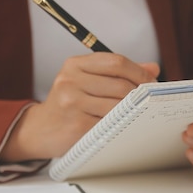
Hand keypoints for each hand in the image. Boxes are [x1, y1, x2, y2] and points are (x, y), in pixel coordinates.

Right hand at [0, 53, 159, 161]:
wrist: (39, 130)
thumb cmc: (69, 104)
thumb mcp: (87, 81)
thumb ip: (118, 73)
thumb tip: (153, 68)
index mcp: (74, 65)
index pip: (116, 62)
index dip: (139, 72)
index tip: (151, 82)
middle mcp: (70, 80)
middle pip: (120, 84)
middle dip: (141, 94)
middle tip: (151, 102)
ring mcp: (71, 103)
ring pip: (118, 105)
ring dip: (133, 111)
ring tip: (139, 114)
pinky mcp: (76, 125)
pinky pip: (110, 123)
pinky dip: (121, 125)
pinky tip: (123, 126)